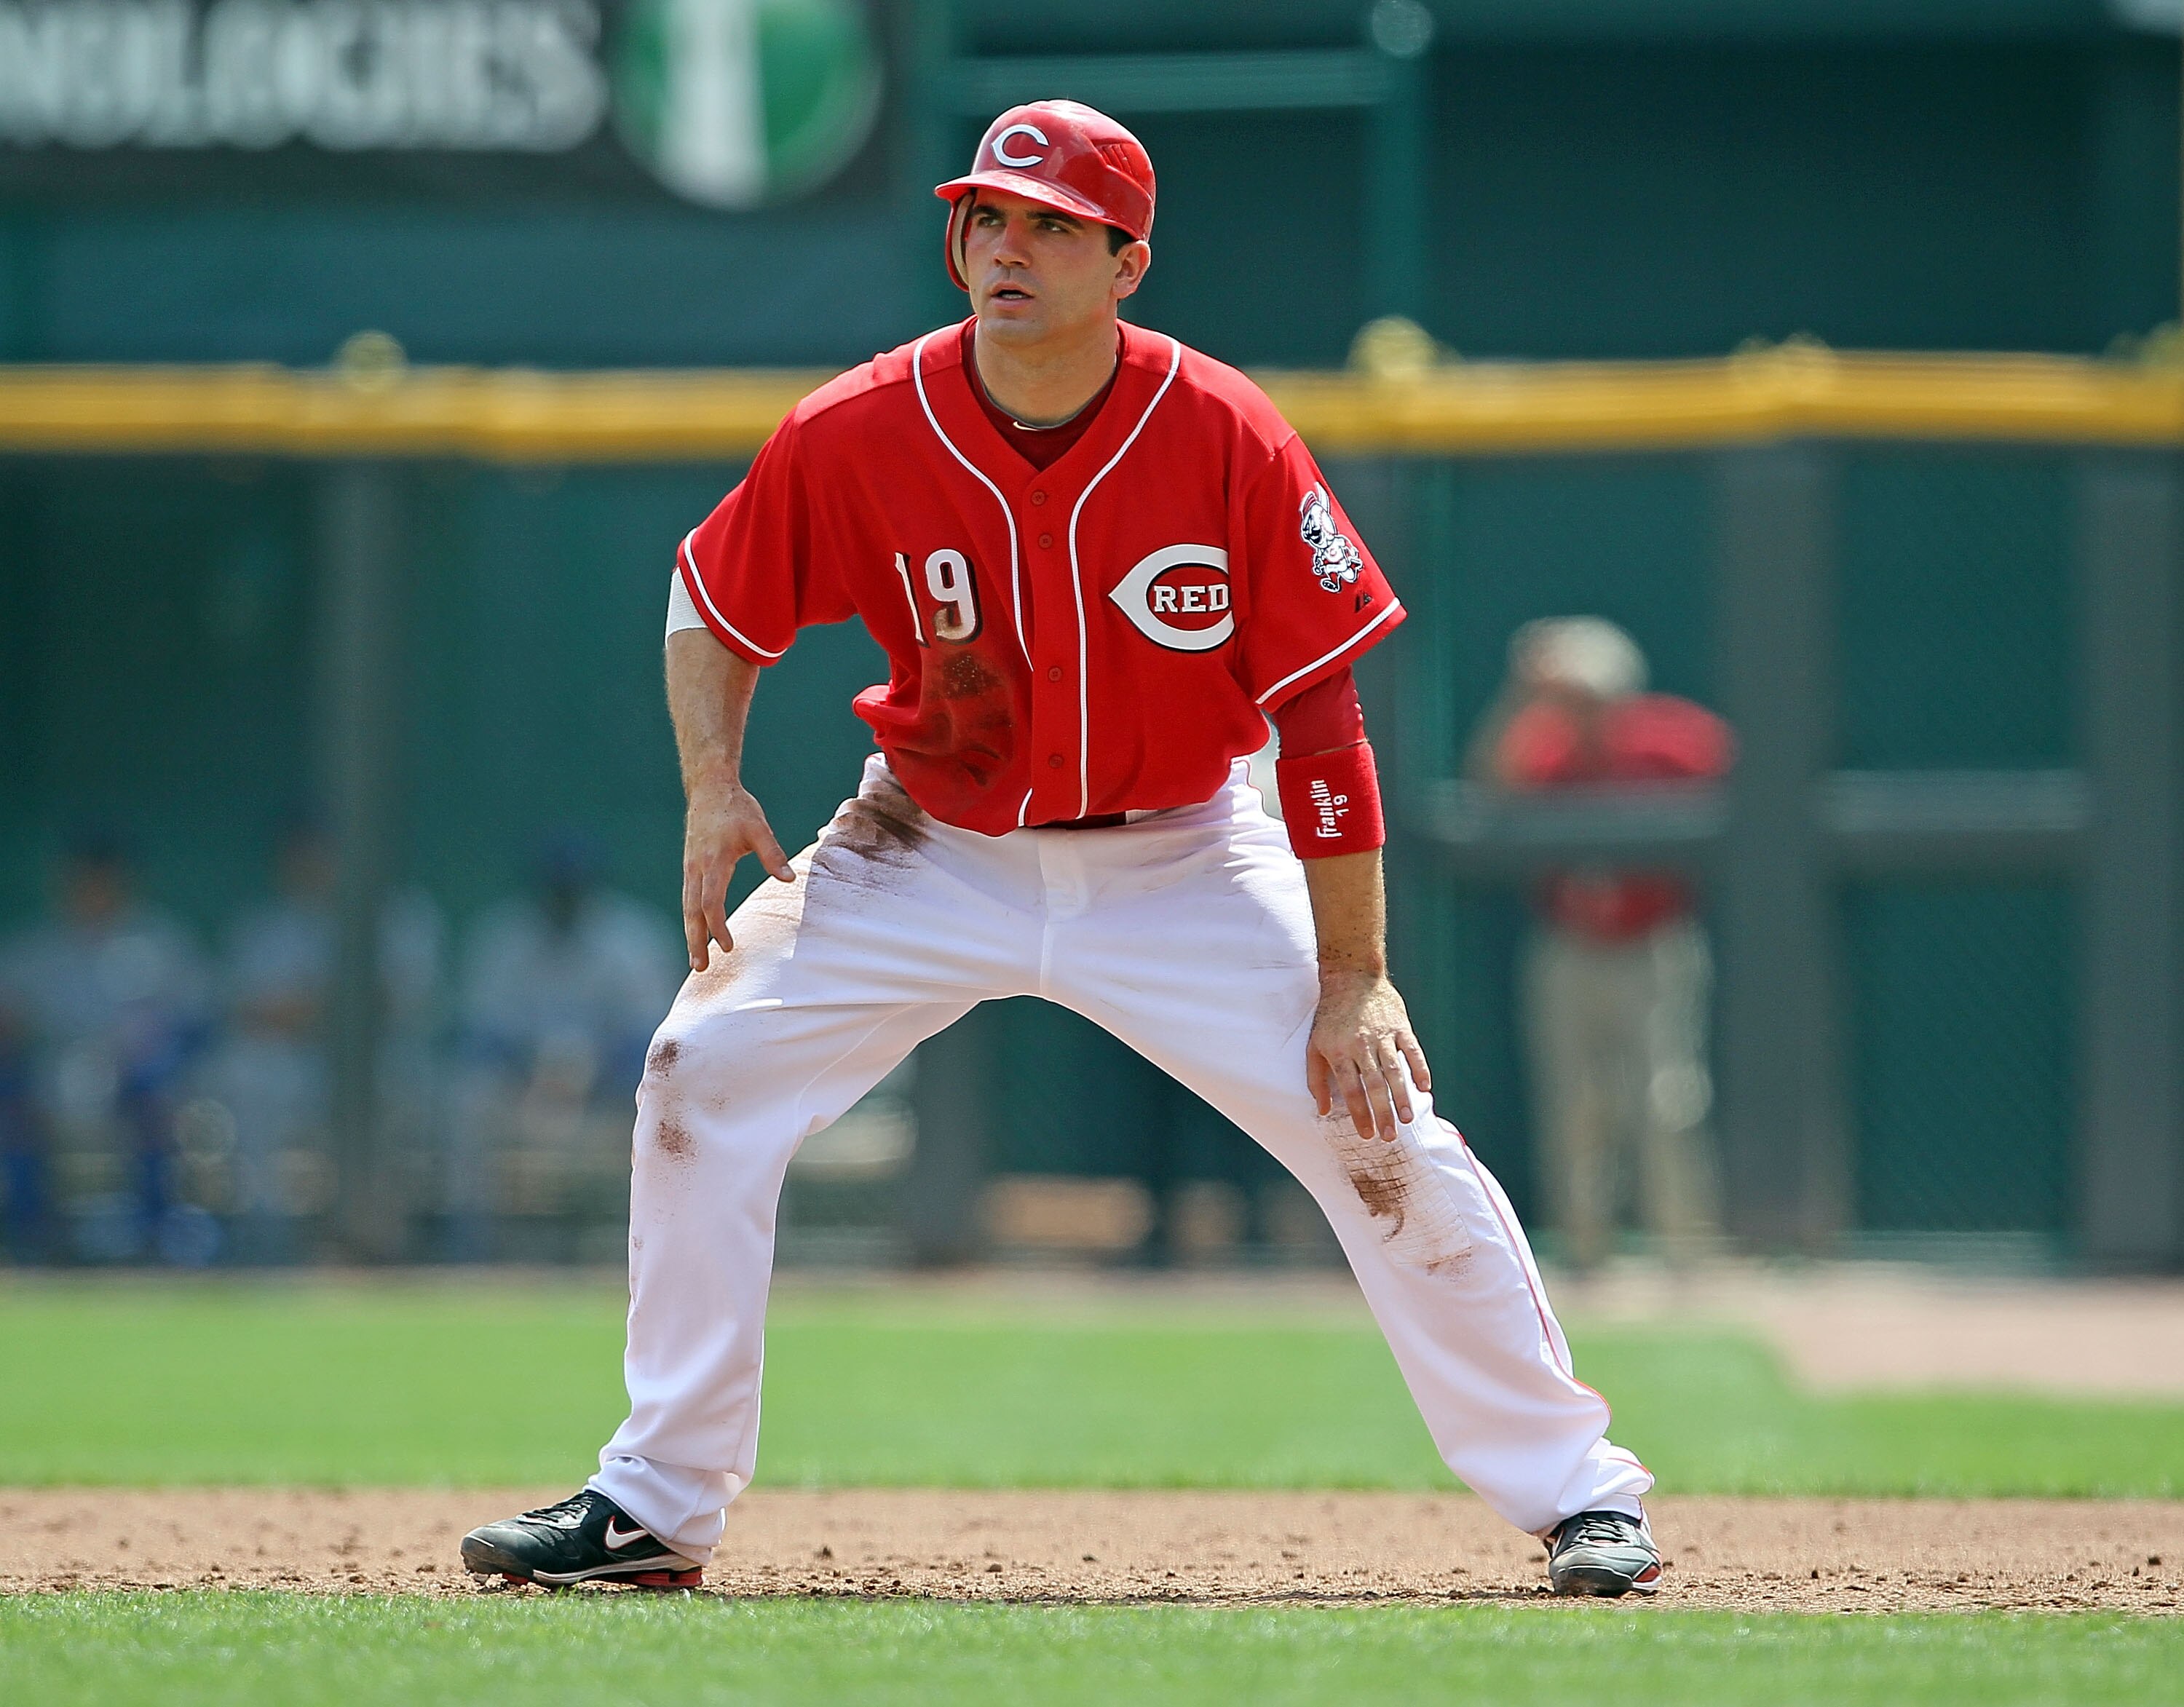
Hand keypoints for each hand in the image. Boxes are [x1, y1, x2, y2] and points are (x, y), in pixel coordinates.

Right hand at [682, 775, 793, 969]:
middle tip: (699, 968)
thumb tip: (788, 880)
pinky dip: (691, 918)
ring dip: (691, 934)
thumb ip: (773, 855)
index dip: (718, 927)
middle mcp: (696, 868)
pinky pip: (688, 898)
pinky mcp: (690, 866)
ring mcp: (690, 868)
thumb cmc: (737, 808)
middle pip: (692, 912)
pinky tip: (697, 932)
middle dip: (695, 941)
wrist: (709, 787)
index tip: (728, 946)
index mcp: (713, 861)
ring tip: (695, 960)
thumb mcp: (759, 828)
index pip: (711, 902)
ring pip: (687, 907)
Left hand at [1306, 969, 1432, 1142]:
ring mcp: (1382, 1034)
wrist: (1350, 977)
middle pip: (1374, 1084)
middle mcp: (1361, 1045)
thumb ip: (1316, 1079)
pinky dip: (1420, 1069)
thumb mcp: (1314, 1046)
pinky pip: (1412, 1050)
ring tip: (1408, 1119)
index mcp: (1339, 1052)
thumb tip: (1323, 1110)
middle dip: (1383, 1113)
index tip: (1367, 1135)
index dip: (1359, 1114)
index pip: (1351, 1089)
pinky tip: (1424, 1088)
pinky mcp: (1400, 1025)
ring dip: (1402, 1096)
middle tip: (1390, 1136)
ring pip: (1394, 1070)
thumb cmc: (1330, 1017)